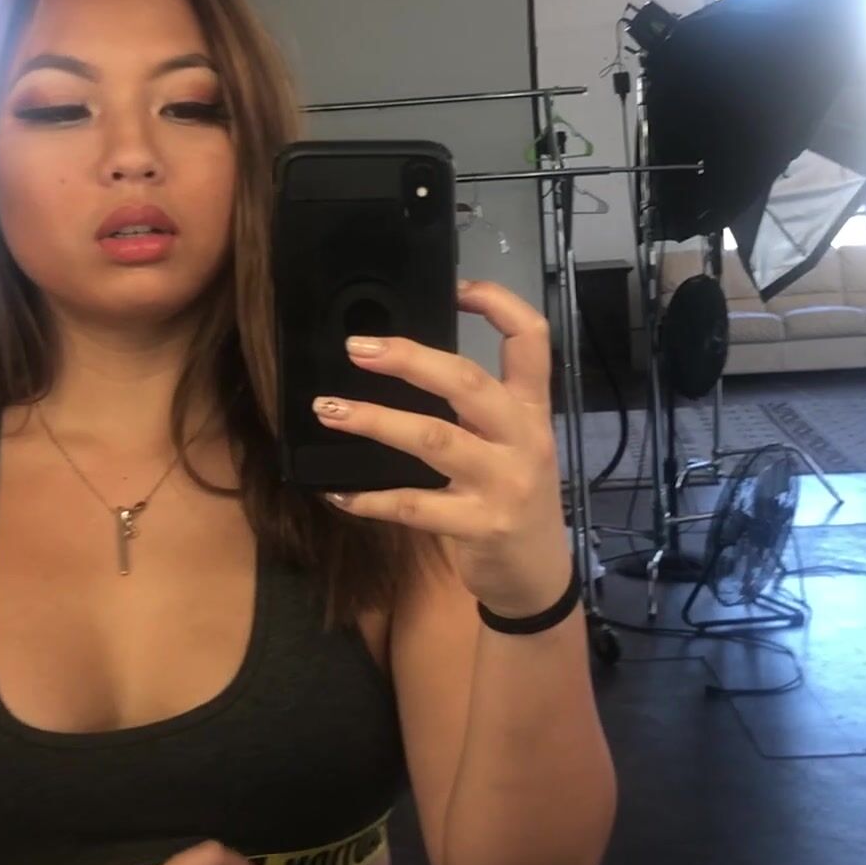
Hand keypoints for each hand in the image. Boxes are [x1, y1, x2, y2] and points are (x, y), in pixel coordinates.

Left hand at [314, 279, 570, 617]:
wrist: (536, 576)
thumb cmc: (514, 497)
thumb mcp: (514, 444)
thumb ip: (479, 408)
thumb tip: (405, 361)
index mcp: (532, 410)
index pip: (531, 339)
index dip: (498, 304)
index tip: (456, 288)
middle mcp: (523, 439)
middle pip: (468, 383)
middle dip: (409, 359)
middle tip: (356, 348)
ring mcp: (503, 483)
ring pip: (434, 439)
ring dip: (375, 420)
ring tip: (328, 409)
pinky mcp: (479, 525)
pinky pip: (414, 506)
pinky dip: (370, 498)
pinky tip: (336, 492)